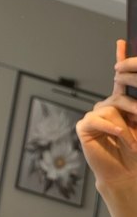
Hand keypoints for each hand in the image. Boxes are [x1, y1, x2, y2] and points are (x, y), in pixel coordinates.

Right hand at [76, 41, 136, 191]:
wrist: (126, 175)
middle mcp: (107, 106)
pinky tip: (118, 136)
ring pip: (111, 108)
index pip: (121, 79)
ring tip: (132, 142)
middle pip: (120, 95)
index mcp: (121, 105)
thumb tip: (133, 101)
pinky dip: (112, 128)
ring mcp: (94, 115)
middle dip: (134, 107)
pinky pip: (98, 119)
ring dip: (126, 126)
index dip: (120, 58)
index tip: (122, 41)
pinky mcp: (85, 126)